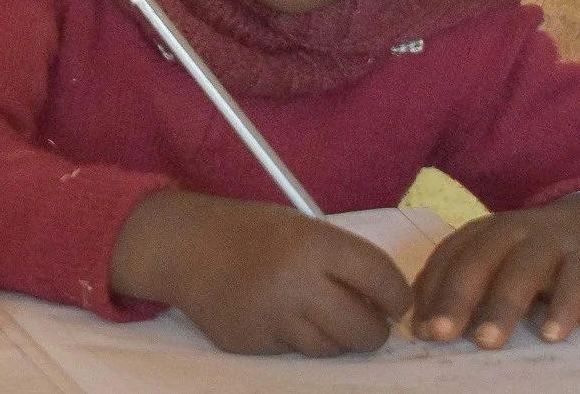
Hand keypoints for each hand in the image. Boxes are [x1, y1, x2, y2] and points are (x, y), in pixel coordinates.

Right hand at [111, 191, 411, 355]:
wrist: (182, 246)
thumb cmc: (248, 232)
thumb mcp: (298, 227)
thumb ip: (339, 260)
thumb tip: (384, 302)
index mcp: (312, 244)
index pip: (382, 280)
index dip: (396, 296)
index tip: (394, 301)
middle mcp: (296, 283)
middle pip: (365, 330)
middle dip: (372, 328)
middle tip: (362, 316)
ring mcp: (274, 318)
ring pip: (333, 348)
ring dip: (334, 335)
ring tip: (314, 310)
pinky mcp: (255, 344)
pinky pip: (296, 352)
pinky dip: (298, 338)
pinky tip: (279, 314)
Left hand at [411, 194, 579, 348]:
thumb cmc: (532, 253)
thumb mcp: (496, 259)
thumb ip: (463, 284)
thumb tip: (424, 326)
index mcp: (482, 231)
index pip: (448, 257)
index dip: (431, 291)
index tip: (419, 329)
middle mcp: (511, 230)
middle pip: (478, 261)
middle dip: (456, 298)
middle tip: (442, 335)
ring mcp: (551, 242)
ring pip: (522, 270)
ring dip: (502, 306)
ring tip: (488, 342)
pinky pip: (575, 283)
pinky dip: (563, 308)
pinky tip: (551, 335)